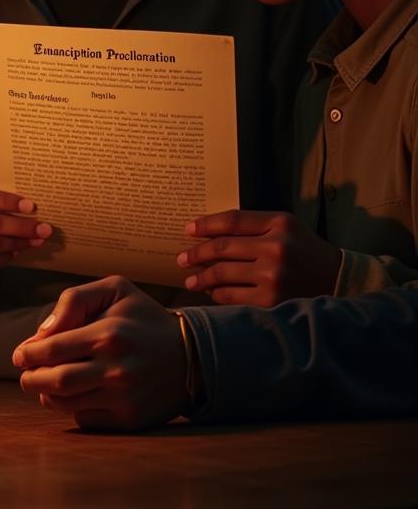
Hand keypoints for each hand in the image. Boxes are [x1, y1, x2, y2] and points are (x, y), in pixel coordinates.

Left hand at [12, 276, 187, 430]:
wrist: (192, 355)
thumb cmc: (144, 318)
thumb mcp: (115, 290)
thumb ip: (74, 299)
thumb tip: (42, 332)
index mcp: (108, 334)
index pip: (51, 349)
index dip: (28, 354)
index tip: (20, 355)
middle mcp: (115, 369)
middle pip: (54, 381)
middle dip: (30, 379)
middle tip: (25, 374)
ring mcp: (123, 399)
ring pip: (65, 404)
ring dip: (46, 395)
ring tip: (43, 384)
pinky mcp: (130, 420)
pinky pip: (85, 420)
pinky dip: (71, 409)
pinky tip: (74, 396)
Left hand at [178, 210, 341, 305]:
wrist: (340, 282)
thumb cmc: (305, 252)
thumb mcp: (286, 229)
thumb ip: (254, 227)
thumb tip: (208, 234)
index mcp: (280, 223)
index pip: (232, 220)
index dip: (205, 224)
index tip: (188, 230)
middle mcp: (277, 247)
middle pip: (223, 247)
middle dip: (197, 253)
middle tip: (181, 258)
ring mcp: (274, 275)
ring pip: (223, 273)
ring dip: (202, 277)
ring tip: (190, 279)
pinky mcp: (272, 301)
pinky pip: (232, 296)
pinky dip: (217, 294)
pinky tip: (210, 293)